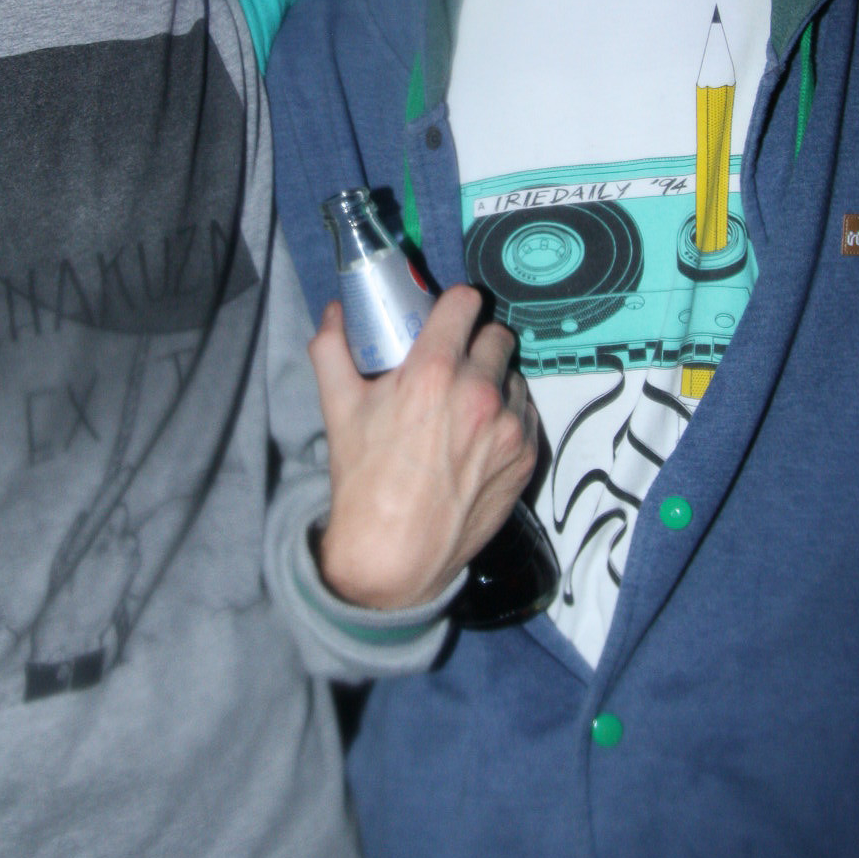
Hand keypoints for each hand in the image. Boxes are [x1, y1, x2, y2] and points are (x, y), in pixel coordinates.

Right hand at [309, 286, 537, 609]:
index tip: (448, 313)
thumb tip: (334, 312)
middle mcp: (480, 393)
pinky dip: (508, 415)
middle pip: (497, 335)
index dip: (454, 303)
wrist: (395, 554)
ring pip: (515, 375)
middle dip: (476, 340)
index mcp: (434, 372)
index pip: (465, 303)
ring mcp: (510, 427)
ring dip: (496, 379)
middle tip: (456, 360)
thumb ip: (332, 349)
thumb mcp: (338, 408)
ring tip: (468, 402)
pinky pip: (526, 414)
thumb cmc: (364, 479)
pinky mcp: (527, 457)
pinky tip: (482, 433)